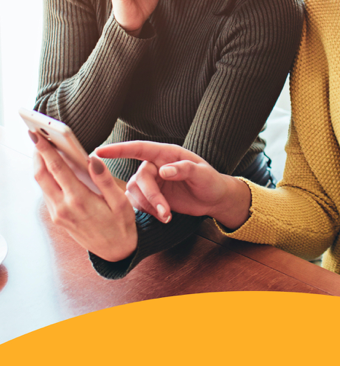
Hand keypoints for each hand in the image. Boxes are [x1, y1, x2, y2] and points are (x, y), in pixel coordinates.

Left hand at [32, 133, 137, 261]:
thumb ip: (105, 179)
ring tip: (44, 147)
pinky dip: (46, 176)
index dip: (45, 149)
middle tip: (36, 135)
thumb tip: (92, 158)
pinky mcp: (57, 218)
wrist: (116, 252)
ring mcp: (58, 214)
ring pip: (41, 184)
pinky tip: (53, 167)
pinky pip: (46, 192)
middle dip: (37, 153)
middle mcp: (64, 208)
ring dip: (40, 164)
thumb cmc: (121, 224)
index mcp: (79, 201)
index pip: (57, 169)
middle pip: (41, 175)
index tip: (36, 134)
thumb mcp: (121, 202)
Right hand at [97, 141, 251, 229]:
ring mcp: (152, 181)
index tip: (99, 152)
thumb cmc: (210, 181)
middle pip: (140, 179)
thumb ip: (184, 169)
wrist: (214, 198)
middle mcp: (155, 165)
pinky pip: (139, 204)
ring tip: (167, 217)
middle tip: (166, 213)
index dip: (119, 149)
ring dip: (149, 207)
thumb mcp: (203, 174)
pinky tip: (163, 217)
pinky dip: (148, 212)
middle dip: (151, 197)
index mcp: (166, 153)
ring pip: (136, 193)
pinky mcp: (151, 197)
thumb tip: (164, 171)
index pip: (140, 148)